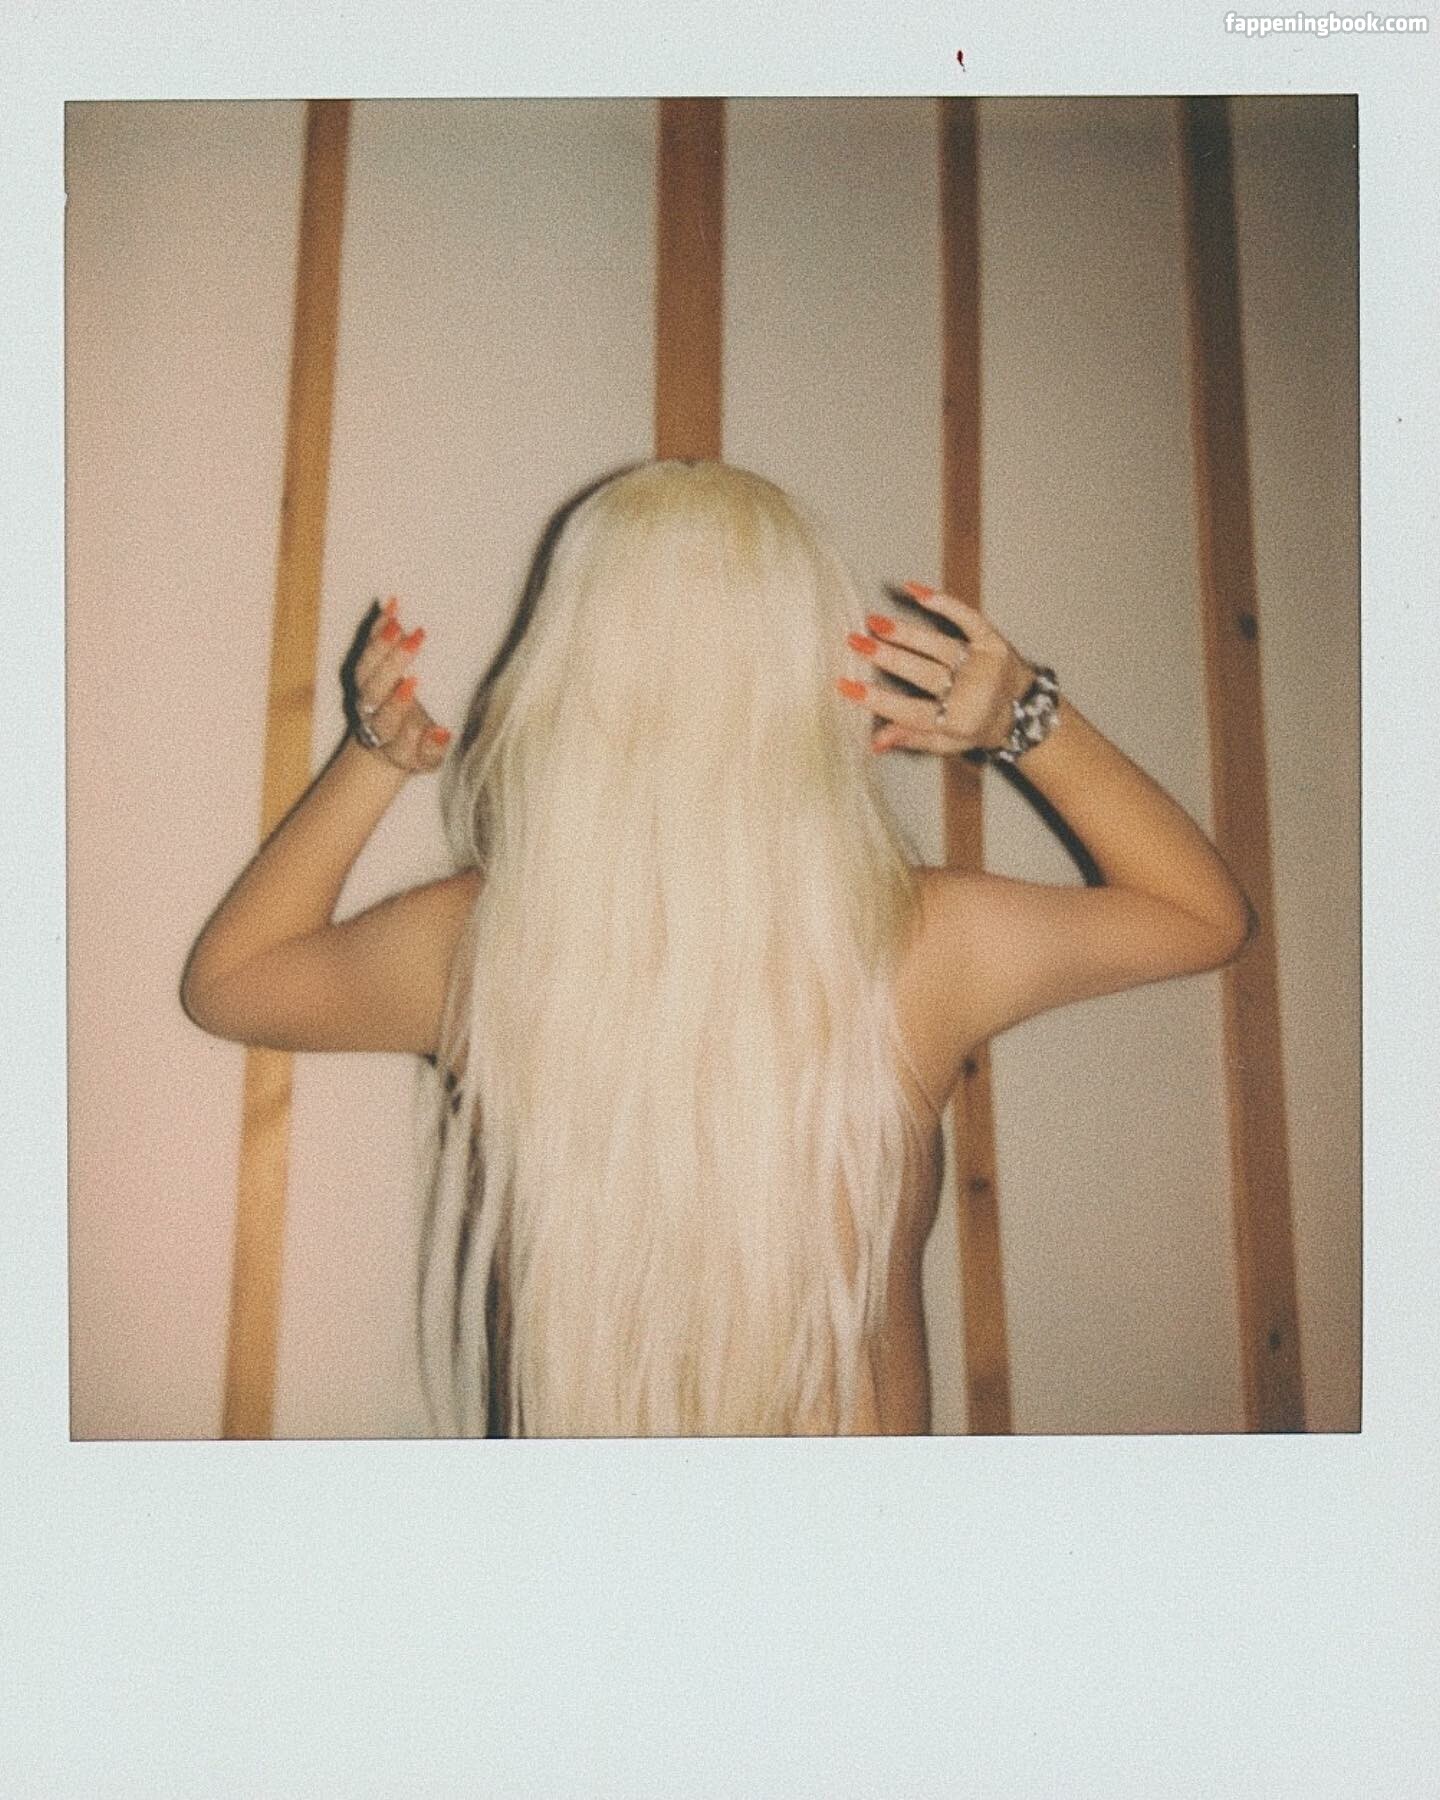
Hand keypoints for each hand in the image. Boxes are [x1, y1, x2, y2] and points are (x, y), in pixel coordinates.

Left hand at [347, 596, 451, 773]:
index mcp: (386, 737)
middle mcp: (370, 712)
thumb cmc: (414, 750)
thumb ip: (434, 750)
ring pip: (365, 667)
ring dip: (381, 644)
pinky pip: (368, 646)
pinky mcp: (364, 671)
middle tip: (415, 640)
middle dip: (392, 664)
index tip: (412, 684)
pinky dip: (378, 626)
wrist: (385, 747)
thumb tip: (442, 732)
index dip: (397, 703)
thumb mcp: (428, 760)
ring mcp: (364, 690)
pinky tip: (392, 606)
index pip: (388, 720)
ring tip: (398, 621)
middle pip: (374, 689)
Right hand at [838, 581, 1032, 755]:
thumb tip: (874, 742)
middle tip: (856, 643)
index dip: (878, 700)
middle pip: (922, 673)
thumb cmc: (976, 728)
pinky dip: (944, 604)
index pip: (911, 711)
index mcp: (956, 721)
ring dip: (905, 632)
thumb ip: (911, 739)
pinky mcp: (992, 641)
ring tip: (875, 621)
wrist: (1023, 712)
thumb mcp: (946, 743)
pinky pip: (968, 619)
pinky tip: (917, 592)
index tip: (847, 687)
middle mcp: (970, 692)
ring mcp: (981, 664)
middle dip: (887, 657)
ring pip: (937, 646)